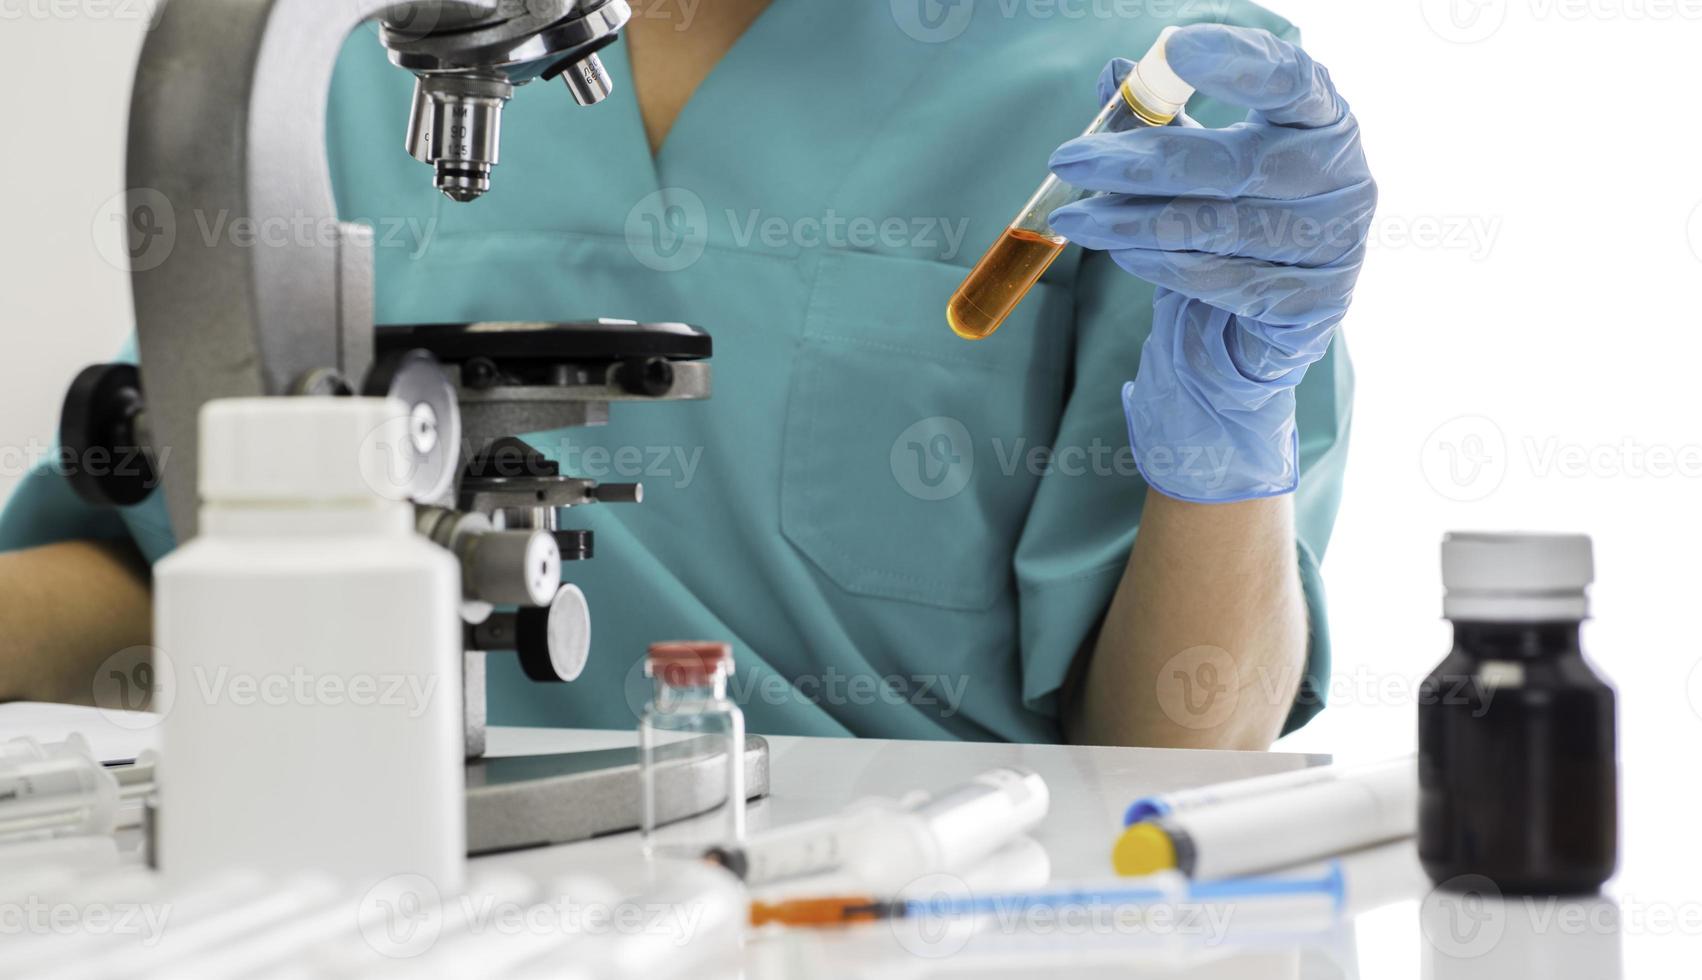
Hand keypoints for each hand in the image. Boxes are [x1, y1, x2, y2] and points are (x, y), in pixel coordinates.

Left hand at [1047, 24, 1374, 501]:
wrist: (1266, 314)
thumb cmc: (1234, 214)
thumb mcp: (1198, 160)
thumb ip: (1162, 118)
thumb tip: (1114, 74)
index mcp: (1323, 119)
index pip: (1292, 79)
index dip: (1237, 62)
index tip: (1175, 50)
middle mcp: (1344, 176)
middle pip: (1234, 163)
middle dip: (1138, 163)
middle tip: (1068, 160)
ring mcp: (1336, 243)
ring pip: (1214, 228)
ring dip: (1130, 223)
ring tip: (1074, 218)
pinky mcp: (1312, 303)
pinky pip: (1218, 279)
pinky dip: (1159, 263)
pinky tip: (1120, 252)